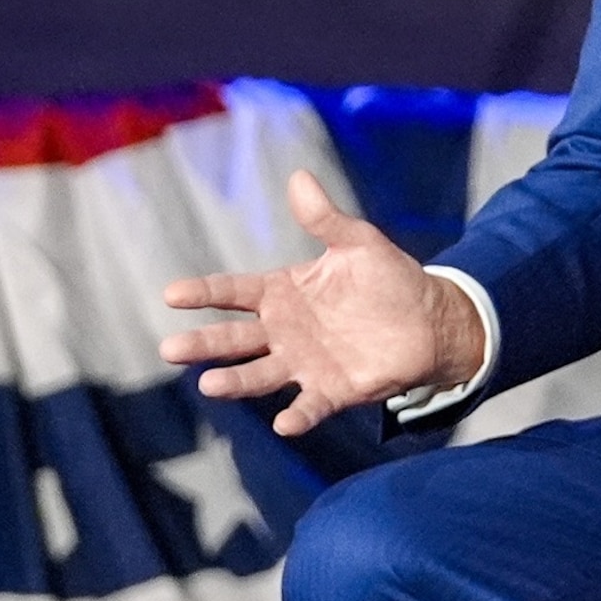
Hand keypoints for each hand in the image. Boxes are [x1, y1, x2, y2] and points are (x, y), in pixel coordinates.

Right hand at [159, 169, 488, 437]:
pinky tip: (285, 423)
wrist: (430, 320)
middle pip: (235, 339)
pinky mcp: (332, 390)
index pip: (233, 292)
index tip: (172, 294)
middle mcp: (284, 332)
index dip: (203, 293)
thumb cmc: (388, 278)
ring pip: (260, 375)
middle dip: (203, 344)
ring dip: (236, 381)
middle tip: (171, 350)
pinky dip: (297, 415)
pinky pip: (310, 405)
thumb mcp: (356, 241)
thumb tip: (298, 177)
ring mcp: (304, 363)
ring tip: (209, 385)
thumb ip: (324, 218)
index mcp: (282, 293)